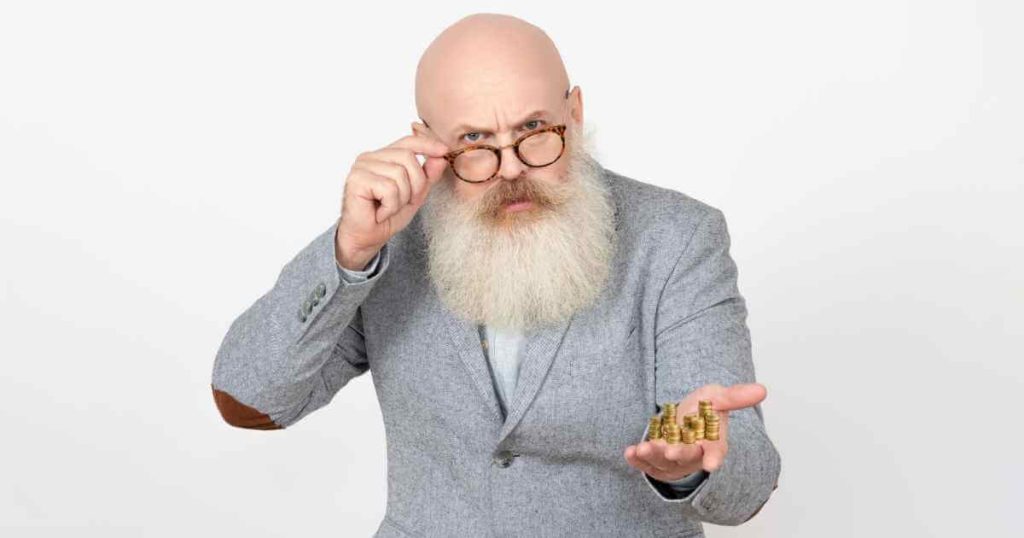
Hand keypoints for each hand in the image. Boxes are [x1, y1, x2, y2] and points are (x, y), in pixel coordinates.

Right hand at [335, 123, 449, 269]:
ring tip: (388, 208)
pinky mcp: (356, 180)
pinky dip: (390, 206)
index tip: (444, 150)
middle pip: (408, 158)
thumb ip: (427, 177)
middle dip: (415, 185)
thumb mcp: (415, 196)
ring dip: (401, 198)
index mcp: (383, 157)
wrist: (366, 239)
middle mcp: (370, 157)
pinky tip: (380, 212)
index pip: (408, 142)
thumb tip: (440, 158)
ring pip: (399, 174)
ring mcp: (361, 167)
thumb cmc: (386, 217)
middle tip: (403, 203)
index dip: (427, 144)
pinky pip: (388, 188)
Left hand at [623, 383, 767, 482]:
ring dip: (653, 456)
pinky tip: (629, 452)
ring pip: (663, 463)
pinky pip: (646, 464)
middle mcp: (693, 454)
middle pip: (687, 458)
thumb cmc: (702, 411)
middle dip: (679, 455)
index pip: (716, 451)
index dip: (714, 457)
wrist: (681, 420)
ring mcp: (674, 461)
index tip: (712, 464)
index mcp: (712, 441)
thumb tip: (762, 389)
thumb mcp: (718, 398)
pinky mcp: (656, 462)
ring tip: (642, 447)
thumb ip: (735, 396)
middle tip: (670, 451)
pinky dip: (637, 460)